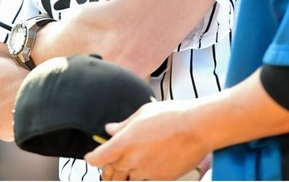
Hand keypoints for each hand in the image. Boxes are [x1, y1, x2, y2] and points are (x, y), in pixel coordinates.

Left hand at [84, 99, 208, 180]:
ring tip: (137, 157)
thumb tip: (110, 129)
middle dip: (110, 165)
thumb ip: (124, 124)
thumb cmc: (172, 115)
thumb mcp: (144, 113)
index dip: (92, 157)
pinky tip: (154, 158)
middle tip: (114, 158)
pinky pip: (146, 178)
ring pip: (129, 176)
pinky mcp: (160, 178)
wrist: (196, 128)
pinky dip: (145, 171)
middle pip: (111, 170)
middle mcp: (132, 160)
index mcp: (125, 142)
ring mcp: (146, 172)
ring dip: (128, 169)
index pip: (98, 158)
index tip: (92, 155)